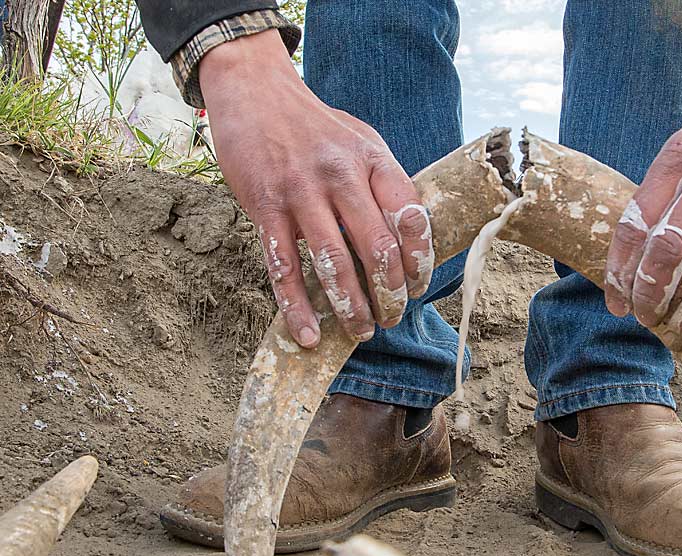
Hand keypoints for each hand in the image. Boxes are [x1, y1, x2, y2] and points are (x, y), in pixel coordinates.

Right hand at [200, 30, 432, 347]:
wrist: (255, 91)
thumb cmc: (317, 126)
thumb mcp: (363, 141)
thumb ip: (386, 183)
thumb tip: (412, 237)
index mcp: (373, 160)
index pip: (410, 218)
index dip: (420, 261)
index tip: (419, 287)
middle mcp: (341, 176)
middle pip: (377, 250)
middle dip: (390, 295)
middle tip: (392, 318)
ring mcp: (301, 192)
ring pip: (333, 264)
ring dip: (350, 308)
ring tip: (360, 331)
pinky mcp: (265, 207)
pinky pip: (284, 268)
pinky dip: (297, 307)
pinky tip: (308, 333)